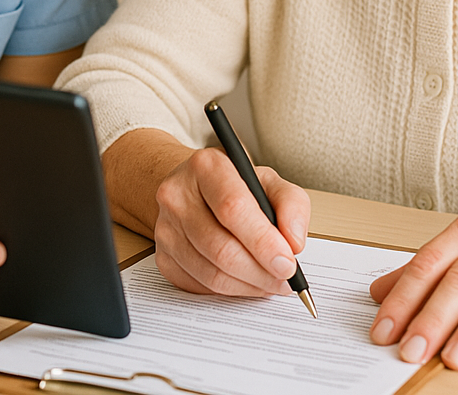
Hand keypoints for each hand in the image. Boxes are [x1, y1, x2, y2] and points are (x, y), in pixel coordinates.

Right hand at [152, 147, 311, 297]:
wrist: (196, 191)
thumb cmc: (236, 187)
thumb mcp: (269, 182)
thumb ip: (291, 205)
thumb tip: (294, 243)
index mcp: (205, 167)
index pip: (232, 208)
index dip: (263, 241)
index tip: (287, 262)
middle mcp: (177, 195)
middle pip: (220, 247)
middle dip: (260, 271)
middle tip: (285, 279)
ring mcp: (165, 228)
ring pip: (211, 273)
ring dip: (249, 285)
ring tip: (270, 281)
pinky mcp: (163, 257)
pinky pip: (200, 286)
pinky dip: (231, 291)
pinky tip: (247, 281)